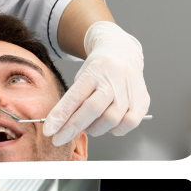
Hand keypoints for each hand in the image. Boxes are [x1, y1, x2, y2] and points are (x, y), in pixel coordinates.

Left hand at [43, 21, 149, 146]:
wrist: (123, 53)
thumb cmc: (97, 70)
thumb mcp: (80, 78)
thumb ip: (72, 100)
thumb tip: (58, 126)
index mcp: (93, 72)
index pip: (74, 97)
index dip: (60, 116)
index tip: (48, 130)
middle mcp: (114, 80)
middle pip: (93, 110)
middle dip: (72, 128)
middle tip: (60, 137)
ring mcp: (131, 90)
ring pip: (111, 120)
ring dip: (94, 128)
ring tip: (88, 122)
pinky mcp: (143, 101)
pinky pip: (128, 124)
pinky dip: (114, 129)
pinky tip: (108, 123)